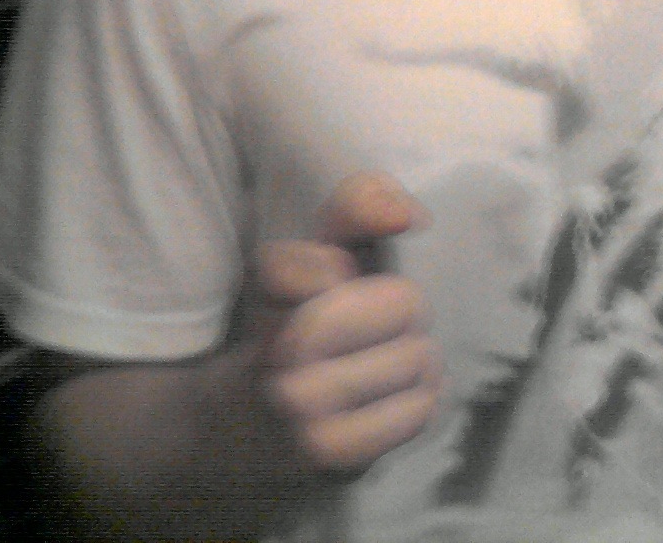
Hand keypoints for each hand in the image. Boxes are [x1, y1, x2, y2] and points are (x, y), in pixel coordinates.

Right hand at [255, 172, 443, 472]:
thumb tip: (407, 215)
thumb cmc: (299, 328)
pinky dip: (416, 402)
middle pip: (402, 303)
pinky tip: (388, 400)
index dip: (347, 265)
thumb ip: (356, 208)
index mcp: (269, 287)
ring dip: (414, 358)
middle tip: (378, 328)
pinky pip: (418, 409)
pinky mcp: (330, 454)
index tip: (339, 277)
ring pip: (415, 357)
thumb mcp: (316, 257)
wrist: (245, 431)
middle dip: (402, 310)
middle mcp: (278, 349)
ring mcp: (302, 407)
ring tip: (385, 364)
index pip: (330, 256)